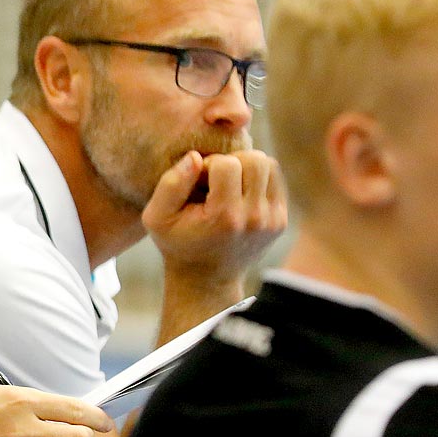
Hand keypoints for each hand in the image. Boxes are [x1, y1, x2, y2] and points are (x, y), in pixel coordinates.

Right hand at [143, 148, 286, 288]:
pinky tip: (240, 193)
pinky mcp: (280, 221)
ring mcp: (272, 220)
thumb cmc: (178, 243)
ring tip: (229, 184)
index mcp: (225, 216)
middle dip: (232, 162)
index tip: (199, 184)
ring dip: (247, 168)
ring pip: (269, 166)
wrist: (206, 279)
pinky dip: (258, 179)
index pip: (227, 163)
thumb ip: (171, 184)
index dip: (208, 166)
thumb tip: (196, 157)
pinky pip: (275, 180)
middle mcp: (255, 218)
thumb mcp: (157, 218)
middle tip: (216, 180)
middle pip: (255, 160)